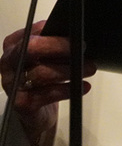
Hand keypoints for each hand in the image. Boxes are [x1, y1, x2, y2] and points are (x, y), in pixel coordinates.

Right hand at [0, 22, 95, 145]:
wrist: (34, 114)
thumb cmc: (45, 79)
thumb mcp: (49, 57)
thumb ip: (56, 44)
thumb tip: (82, 31)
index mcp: (14, 46)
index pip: (30, 34)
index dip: (52, 33)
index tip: (75, 32)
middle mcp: (9, 64)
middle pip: (31, 49)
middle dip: (60, 47)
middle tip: (82, 49)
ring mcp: (12, 85)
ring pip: (40, 72)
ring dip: (69, 70)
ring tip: (89, 69)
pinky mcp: (21, 105)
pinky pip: (44, 95)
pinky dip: (67, 90)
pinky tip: (82, 87)